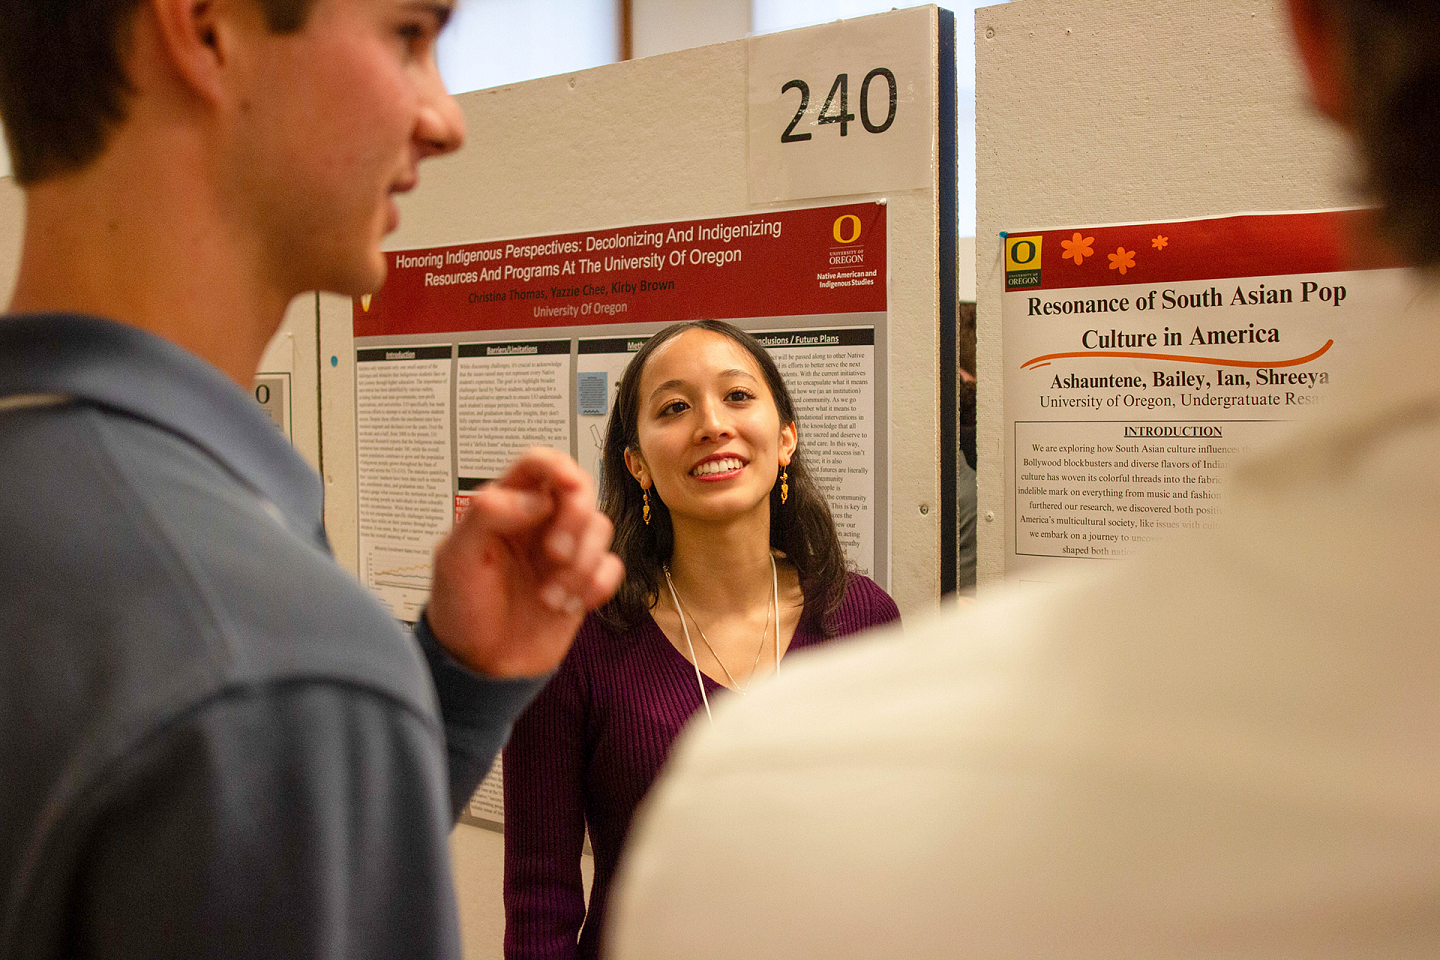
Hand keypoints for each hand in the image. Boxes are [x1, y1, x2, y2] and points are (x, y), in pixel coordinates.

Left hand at [425, 448, 623, 677]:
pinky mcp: (582, 581)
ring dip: (580, 565)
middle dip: (575, 521)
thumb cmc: (460, 609)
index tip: (567, 486)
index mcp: (505, 506)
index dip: (557, 466)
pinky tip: (567, 606)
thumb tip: (535, 500)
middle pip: (581, 490)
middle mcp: (538, 522)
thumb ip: (487, 514)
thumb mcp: (455, 558)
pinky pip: (611, 567)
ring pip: (600, 529)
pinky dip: (595, 586)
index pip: (537, 464)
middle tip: (553, 555)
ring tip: (551, 597)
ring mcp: (563, 551)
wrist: (479, 666)